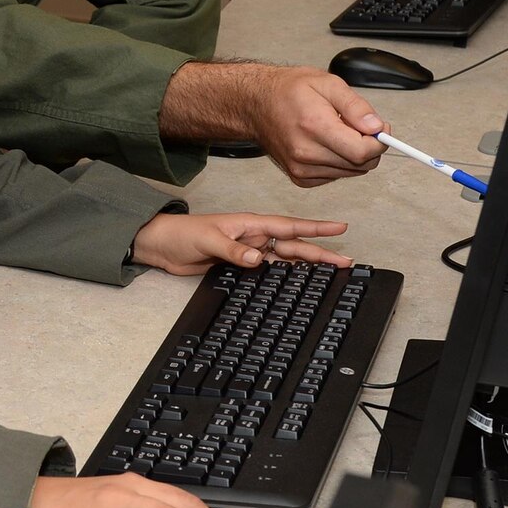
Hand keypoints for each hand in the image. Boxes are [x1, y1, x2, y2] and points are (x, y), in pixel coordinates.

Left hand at [131, 212, 350, 275]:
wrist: (161, 246)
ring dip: (307, 266)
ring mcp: (249, 251)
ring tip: (332, 272)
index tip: (340, 228)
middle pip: (293, 245)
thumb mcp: (207, 239)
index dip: (315, 228)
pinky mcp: (240, 266)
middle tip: (347, 261)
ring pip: (285, 259)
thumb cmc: (181, 234)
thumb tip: (259, 257)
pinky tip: (299, 283)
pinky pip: (269, 271)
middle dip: (320, 252)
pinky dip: (285, 276)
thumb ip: (233, 249)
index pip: (289, 225)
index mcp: (250, 224)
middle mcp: (254, 236)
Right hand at [249, 68, 387, 185]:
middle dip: (369, 147)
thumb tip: (376, 126)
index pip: (362, 152)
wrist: (255, 104)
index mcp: (314, 126)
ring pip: (351, 172)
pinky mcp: (300, 177)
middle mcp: (305, 152)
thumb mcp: (328, 84)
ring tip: (337, 131)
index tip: (380, 129)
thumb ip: (356, 106)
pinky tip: (327, 144)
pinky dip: (339, 162)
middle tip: (359, 126)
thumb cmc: (288, 91)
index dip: (379, 142)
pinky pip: (336, 176)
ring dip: (354, 155)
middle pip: (360, 165)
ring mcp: (301, 168)